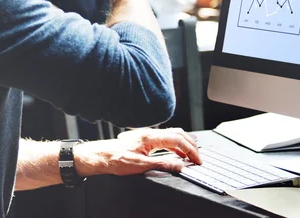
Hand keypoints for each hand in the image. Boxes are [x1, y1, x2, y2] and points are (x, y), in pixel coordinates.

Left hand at [74, 128, 200, 176]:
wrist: (100, 156)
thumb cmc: (115, 159)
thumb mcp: (139, 165)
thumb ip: (161, 164)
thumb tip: (179, 165)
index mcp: (150, 137)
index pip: (177, 140)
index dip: (190, 150)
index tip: (197, 160)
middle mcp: (150, 133)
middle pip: (178, 134)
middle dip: (191, 145)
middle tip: (198, 158)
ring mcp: (148, 135)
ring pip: (173, 134)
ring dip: (184, 143)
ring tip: (192, 154)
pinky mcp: (146, 139)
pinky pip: (166, 138)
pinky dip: (176, 144)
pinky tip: (177, 152)